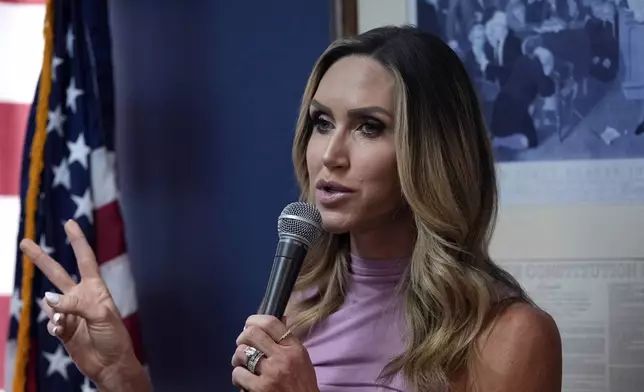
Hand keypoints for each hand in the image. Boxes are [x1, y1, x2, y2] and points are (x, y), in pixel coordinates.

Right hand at [19, 220, 142, 386]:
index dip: (77, 241)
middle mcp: (81, 297)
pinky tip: (62, 331)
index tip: (69, 223)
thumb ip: (75, 304)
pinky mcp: (62, 329)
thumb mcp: (102, 315)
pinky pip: (50, 322)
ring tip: (67, 321)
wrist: (111, 365)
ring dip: (55, 310)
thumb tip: (48, 298)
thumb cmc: (114, 337)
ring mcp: (70, 313)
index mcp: (96, 289)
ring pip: (50, 302)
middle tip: (24, 242)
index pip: (85, 259)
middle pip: (57, 273)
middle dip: (40, 258)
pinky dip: (55, 325)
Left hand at [231, 315, 318, 391]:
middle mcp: (282, 357)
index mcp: (293, 348)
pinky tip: (245, 381)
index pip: (270, 323)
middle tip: (243, 345)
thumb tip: (276, 320)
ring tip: (243, 364)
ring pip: (241, 353)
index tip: (249, 324)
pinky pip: (238, 374)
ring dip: (238, 359)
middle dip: (242, 338)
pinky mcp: (259, 389)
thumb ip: (287, 340)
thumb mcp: (301, 357)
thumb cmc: (302, 383)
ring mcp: (270, 373)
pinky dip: (238, 377)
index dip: (254, 320)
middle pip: (251, 334)